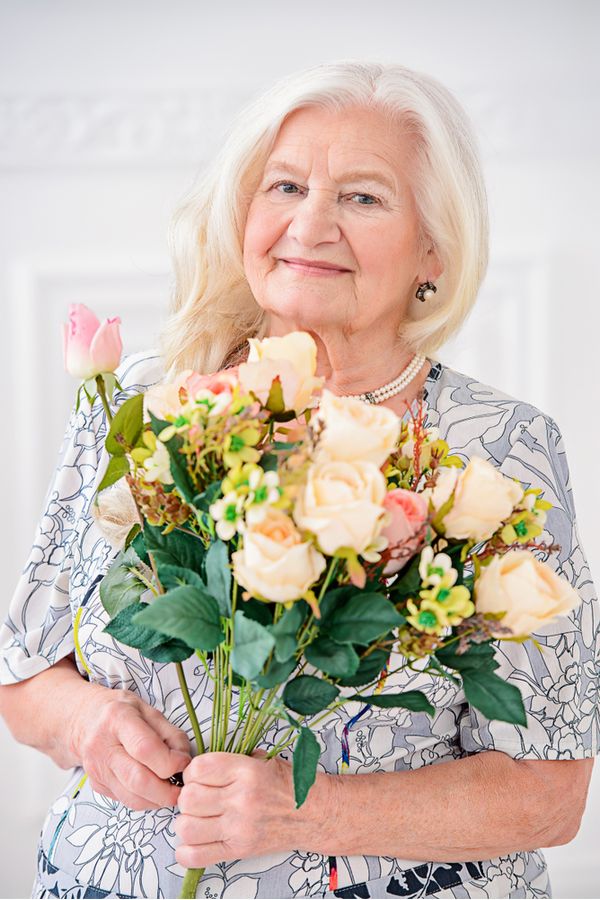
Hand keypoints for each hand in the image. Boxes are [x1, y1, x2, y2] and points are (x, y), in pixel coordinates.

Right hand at [70, 684, 191, 810]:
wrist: (84, 719)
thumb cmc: (122, 712)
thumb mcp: (149, 710)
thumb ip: (171, 734)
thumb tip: (185, 763)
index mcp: (118, 719)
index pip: (145, 748)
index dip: (170, 761)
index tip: (184, 763)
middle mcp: (102, 746)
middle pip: (138, 780)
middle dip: (167, 791)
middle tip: (183, 789)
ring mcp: (96, 769)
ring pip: (132, 798)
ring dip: (158, 800)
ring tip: (172, 790)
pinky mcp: (97, 785)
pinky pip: (126, 801)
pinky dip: (146, 800)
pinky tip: (155, 790)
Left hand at [174, 749, 333, 867]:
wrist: (315, 814)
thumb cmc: (290, 785)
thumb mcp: (264, 760)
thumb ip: (233, 760)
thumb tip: (204, 765)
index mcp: (247, 771)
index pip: (199, 768)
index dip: (192, 772)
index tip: (198, 776)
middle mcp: (242, 799)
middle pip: (189, 798)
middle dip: (187, 797)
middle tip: (198, 798)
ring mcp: (240, 827)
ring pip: (187, 827)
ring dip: (187, 822)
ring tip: (198, 818)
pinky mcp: (240, 850)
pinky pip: (197, 856)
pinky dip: (187, 852)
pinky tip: (195, 842)